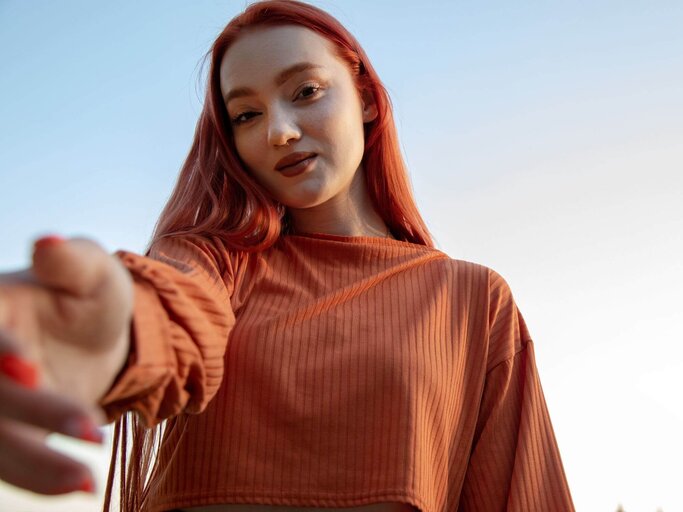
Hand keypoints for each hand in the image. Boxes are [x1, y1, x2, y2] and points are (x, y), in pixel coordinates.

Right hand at [0, 235, 132, 493]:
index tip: (30, 365)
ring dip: (35, 463)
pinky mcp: (4, 435)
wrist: (100, 341)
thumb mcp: (94, 272)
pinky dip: (41, 477)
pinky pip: (12, 464)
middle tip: (90, 427)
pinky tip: (81, 484)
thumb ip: (72, 261)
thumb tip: (47, 243)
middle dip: (31, 412)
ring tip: (88, 479)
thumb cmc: (94, 297)